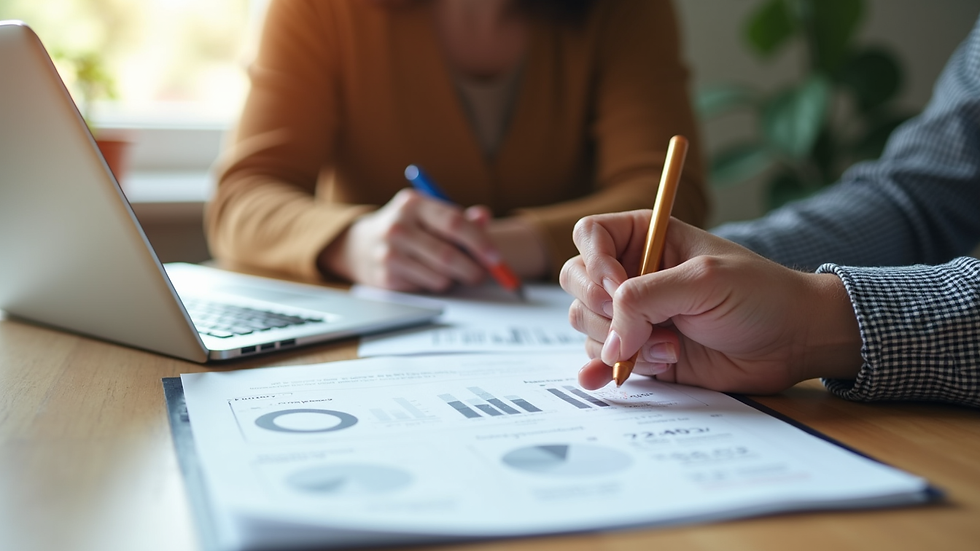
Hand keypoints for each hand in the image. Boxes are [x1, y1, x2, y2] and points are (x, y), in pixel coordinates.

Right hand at [318, 189, 501, 291]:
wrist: (360, 244)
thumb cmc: (409, 228)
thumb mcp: (430, 214)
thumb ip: (460, 217)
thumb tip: (483, 217)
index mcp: (413, 203)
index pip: (454, 223)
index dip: (479, 242)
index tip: (495, 257)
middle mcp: (397, 225)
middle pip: (447, 255)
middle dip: (472, 269)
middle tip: (483, 275)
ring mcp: (388, 252)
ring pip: (439, 275)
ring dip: (454, 278)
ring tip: (451, 271)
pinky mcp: (385, 276)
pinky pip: (426, 287)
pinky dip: (436, 284)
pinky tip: (427, 273)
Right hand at [559, 211, 862, 392]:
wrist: (793, 340)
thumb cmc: (759, 295)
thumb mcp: (703, 282)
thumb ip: (646, 299)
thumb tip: (611, 341)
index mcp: (646, 237)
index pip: (590, 236)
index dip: (594, 262)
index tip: (618, 288)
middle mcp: (632, 273)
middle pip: (577, 281)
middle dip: (601, 309)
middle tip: (641, 325)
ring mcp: (634, 315)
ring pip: (586, 324)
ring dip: (620, 343)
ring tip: (670, 349)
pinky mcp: (640, 351)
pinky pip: (600, 360)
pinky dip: (597, 370)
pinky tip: (603, 379)